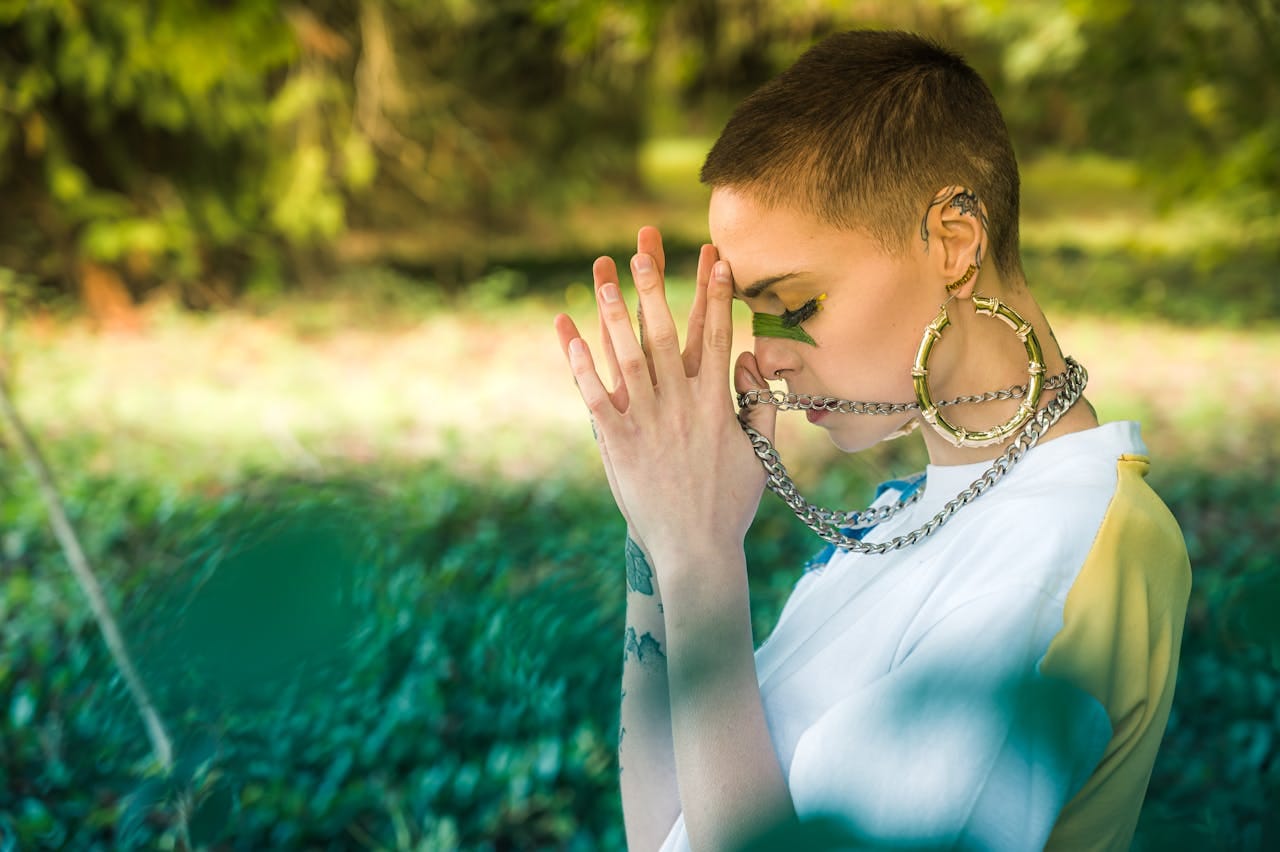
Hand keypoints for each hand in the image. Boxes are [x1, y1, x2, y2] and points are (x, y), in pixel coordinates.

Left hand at [553, 227, 778, 570]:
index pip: (716, 335)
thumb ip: (758, 402)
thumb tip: (746, 360)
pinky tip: (567, 332)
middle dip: (654, 287)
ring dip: (612, 310)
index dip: (714, 294)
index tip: (715, 256)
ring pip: (626, 355)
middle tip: (643, 247)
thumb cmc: (730, 502)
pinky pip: (595, 395)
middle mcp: (681, 405)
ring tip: (600, 272)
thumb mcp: (760, 450)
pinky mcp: (617, 443)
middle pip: (664, 333)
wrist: (696, 550)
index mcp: (716, 403)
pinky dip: (581, 363)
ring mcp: (646, 422)